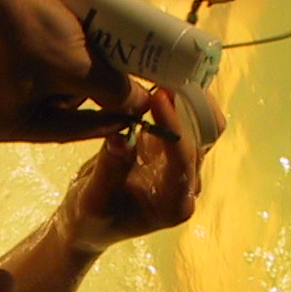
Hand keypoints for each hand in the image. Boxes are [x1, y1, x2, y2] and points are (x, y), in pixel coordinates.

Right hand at [0, 0, 151, 142]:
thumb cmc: (27, 27)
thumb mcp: (79, 64)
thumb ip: (114, 91)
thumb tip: (139, 106)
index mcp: (0, 125)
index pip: (66, 131)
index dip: (106, 122)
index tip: (135, 116)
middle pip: (51, 110)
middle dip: (85, 94)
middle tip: (116, 79)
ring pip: (38, 88)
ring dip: (67, 74)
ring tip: (91, 54)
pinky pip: (22, 69)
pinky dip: (47, 59)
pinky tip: (64, 40)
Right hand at [58, 87, 206, 252]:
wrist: (85, 224)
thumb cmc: (90, 220)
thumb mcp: (93, 200)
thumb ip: (110, 170)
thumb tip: (122, 135)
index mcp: (175, 203)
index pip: (184, 158)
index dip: (174, 126)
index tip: (158, 97)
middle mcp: (186, 182)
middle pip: (205, 135)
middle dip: (189, 104)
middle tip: (167, 74)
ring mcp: (180, 163)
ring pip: (198, 121)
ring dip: (183, 95)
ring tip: (163, 67)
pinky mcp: (167, 147)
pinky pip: (178, 116)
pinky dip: (170, 97)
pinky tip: (155, 74)